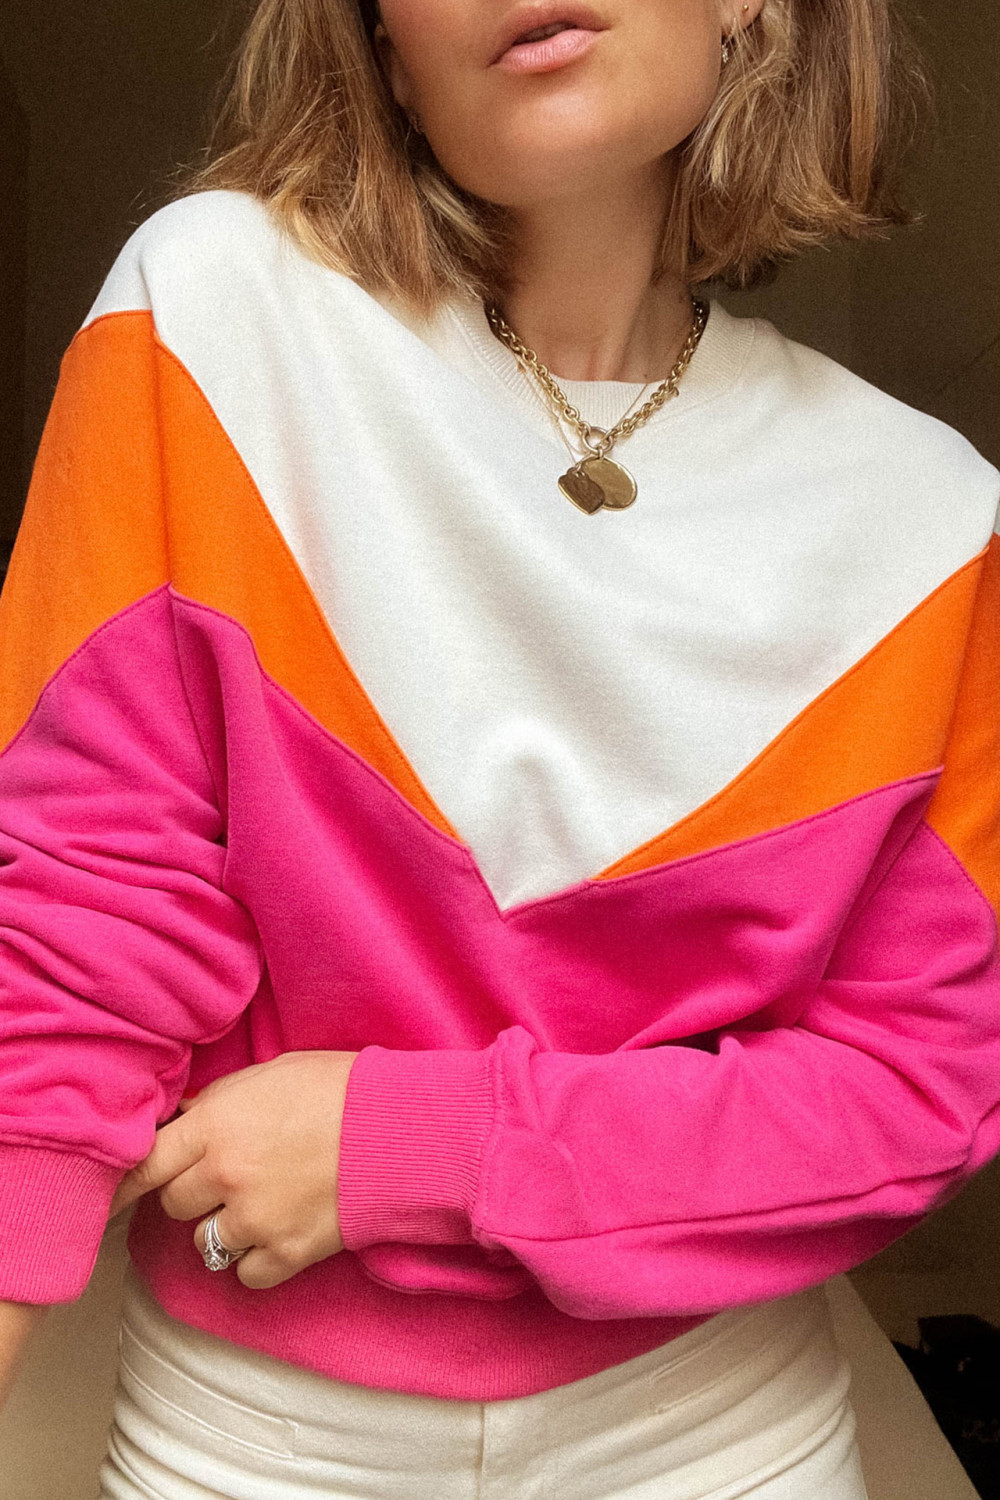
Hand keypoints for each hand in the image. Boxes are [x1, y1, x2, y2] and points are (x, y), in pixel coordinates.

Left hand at [108, 1049, 359, 1288]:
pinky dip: (257, 1259)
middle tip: (224, 1178)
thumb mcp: (272, 1073)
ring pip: (205, 1243)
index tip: (115, 1191)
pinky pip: (246, 1273)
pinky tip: (279, 1231)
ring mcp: (256, 1218)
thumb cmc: (341, 1088)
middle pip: (174, 1203)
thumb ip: (220, 1098)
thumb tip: (184, 1116)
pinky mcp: (288, 1252)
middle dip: (191, 1192)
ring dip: (224, 1227)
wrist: (402, 1128)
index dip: (127, 1178)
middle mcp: (226, 1175)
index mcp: (217, 1124)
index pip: (144, 1162)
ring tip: (259, 1204)